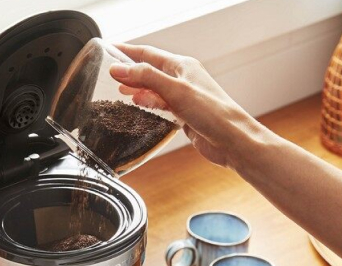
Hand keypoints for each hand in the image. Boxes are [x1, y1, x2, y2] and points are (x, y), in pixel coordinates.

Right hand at [109, 43, 268, 169]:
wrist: (231, 140)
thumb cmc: (212, 113)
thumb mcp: (175, 90)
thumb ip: (146, 78)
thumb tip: (119, 68)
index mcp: (182, 66)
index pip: (149, 53)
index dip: (128, 51)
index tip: (110, 49)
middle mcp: (183, 79)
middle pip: (150, 70)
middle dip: (130, 71)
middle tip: (109, 73)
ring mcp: (184, 97)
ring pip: (154, 88)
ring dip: (137, 88)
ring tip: (120, 89)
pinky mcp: (184, 114)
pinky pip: (161, 104)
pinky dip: (148, 103)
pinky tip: (138, 105)